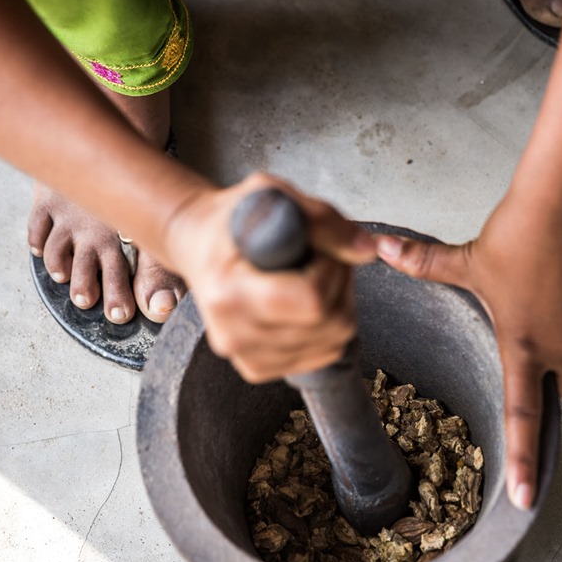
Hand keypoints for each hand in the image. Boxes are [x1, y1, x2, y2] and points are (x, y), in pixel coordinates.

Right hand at [163, 172, 376, 381]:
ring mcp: (244, 356)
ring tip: (315, 275)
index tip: (320, 247)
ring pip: (334, 342)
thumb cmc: (231, 217)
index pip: (312, 300)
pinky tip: (307, 301)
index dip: (332, 269)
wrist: (195, 245)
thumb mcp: (272, 194)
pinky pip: (323, 355)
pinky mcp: (257, 368)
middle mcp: (233, 334)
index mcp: (228, 291)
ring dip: (340, 304)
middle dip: (341, 284)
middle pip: (329, 324)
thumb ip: (322, 220)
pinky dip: (328, 326)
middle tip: (324, 257)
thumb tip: (367, 250)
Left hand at [375, 186, 561, 508]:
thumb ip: (422, 263)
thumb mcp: (464, 259)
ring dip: (560, 333)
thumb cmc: (513, 233)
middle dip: (553, 384)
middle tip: (531, 355)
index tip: (527, 500)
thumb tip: (380, 248)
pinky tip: (557, 269)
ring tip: (536, 290)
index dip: (524, 461)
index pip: (523, 418)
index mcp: (522, 344)